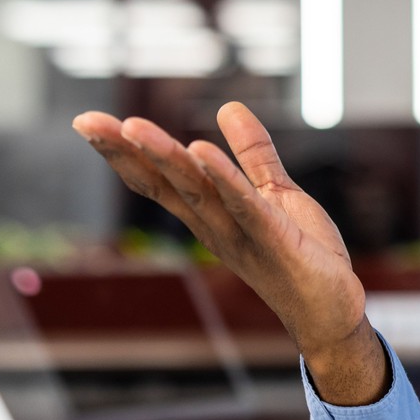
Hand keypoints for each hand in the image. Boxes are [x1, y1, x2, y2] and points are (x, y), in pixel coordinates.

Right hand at [70, 102, 389, 404]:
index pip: (158, 179)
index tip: (89, 122)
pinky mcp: (276, 239)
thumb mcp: (274, 192)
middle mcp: (215, 226)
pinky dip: (224, 178)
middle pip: (164, 183)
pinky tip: (201, 150)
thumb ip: (253, 153)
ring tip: (131, 126)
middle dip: (126, 152)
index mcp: (209, 213)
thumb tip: (229, 107)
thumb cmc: (302, 255)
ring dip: (165, 157)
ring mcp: (242, 234)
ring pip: (196, 191)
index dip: (124, 152)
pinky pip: (246, 206)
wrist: (331, 311)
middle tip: (88, 121)